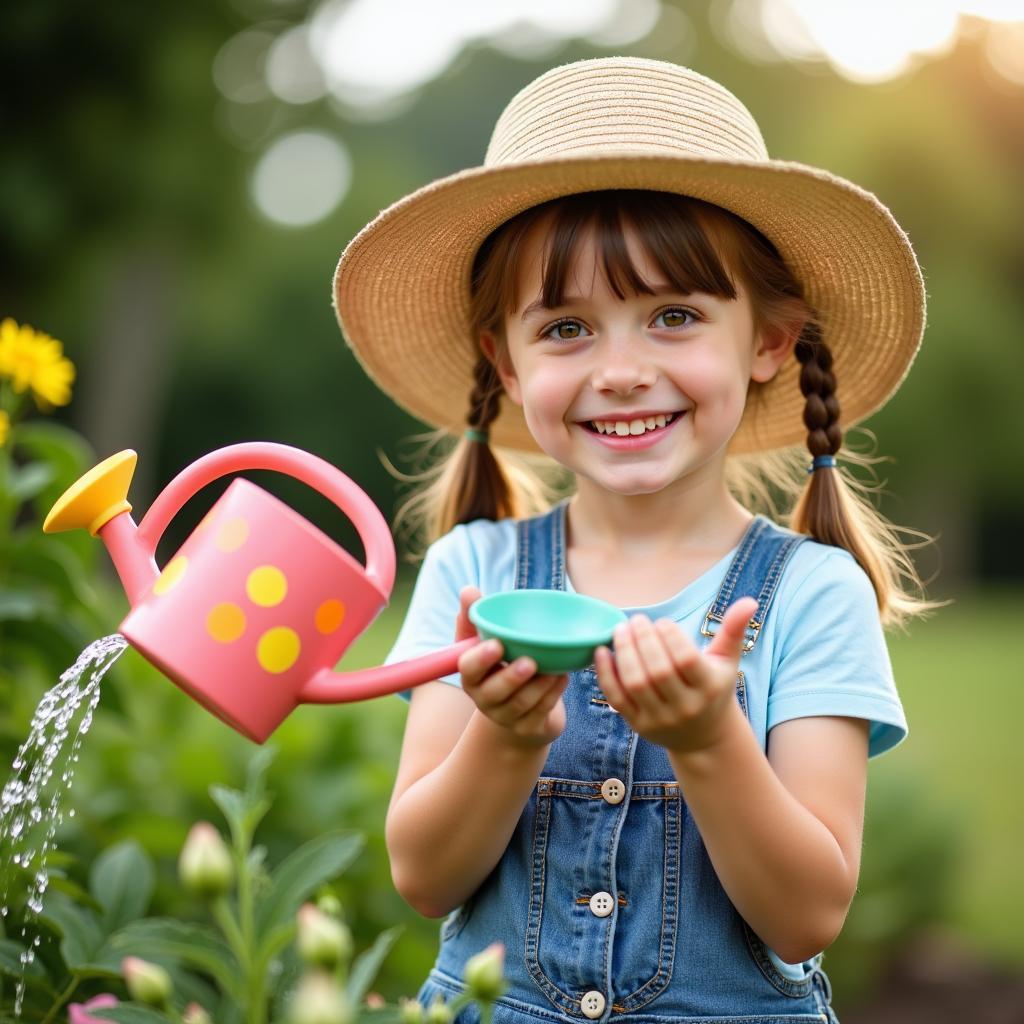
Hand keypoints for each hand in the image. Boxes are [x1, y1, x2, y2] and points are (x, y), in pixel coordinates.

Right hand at [454, 586, 568, 749]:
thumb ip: (476, 618)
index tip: (497, 644)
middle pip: (495, 692)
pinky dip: (554, 694)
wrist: (518, 713)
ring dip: (540, 685)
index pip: (468, 669)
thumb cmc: (499, 667)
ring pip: (522, 703)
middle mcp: (485, 700)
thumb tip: (468, 590)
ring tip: (556, 668)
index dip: (481, 658)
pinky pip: (542, 711)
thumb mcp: (485, 644)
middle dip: (512, 677)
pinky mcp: (529, 728)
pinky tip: (563, 677)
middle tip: (530, 662)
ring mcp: (507, 718)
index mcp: (471, 677)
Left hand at [594, 597, 758, 756]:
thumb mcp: (727, 660)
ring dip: (624, 653)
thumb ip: (734, 630)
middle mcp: (685, 707)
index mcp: (709, 688)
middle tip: (636, 619)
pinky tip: (602, 651)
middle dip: (643, 640)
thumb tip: (749, 601)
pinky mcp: (638, 725)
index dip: (671, 637)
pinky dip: (605, 674)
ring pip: (635, 684)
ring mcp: (659, 719)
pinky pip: (617, 698)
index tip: (662, 622)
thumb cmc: (714, 688)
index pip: (686, 660)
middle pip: (657, 671)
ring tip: (621, 630)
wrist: (704, 737)